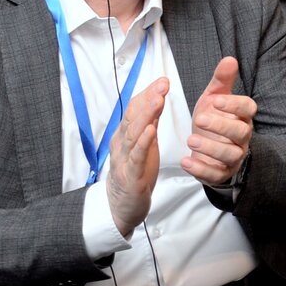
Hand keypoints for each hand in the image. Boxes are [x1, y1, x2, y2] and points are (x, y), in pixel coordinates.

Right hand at [107, 77, 167, 238]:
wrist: (122, 205)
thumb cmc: (135, 171)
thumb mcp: (145, 143)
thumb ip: (150, 121)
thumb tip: (157, 96)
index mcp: (126, 135)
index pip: (135, 109)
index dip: (148, 94)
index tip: (163, 79)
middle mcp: (122, 144)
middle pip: (133, 117)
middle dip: (149, 99)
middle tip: (163, 84)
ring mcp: (124, 159)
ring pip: (133, 133)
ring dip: (146, 115)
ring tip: (158, 100)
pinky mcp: (130, 175)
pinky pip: (136, 157)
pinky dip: (142, 143)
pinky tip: (150, 131)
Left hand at [181, 57, 255, 185]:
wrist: (207, 148)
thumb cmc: (214, 119)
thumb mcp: (214, 98)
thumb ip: (222, 80)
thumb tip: (229, 59)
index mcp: (242, 116)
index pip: (248, 109)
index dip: (234, 106)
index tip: (217, 101)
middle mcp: (242, 137)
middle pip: (241, 133)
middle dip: (221, 126)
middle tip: (199, 119)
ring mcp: (234, 156)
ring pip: (230, 155)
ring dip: (210, 148)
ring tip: (190, 139)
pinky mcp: (222, 173)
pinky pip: (216, 174)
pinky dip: (201, 169)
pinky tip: (186, 160)